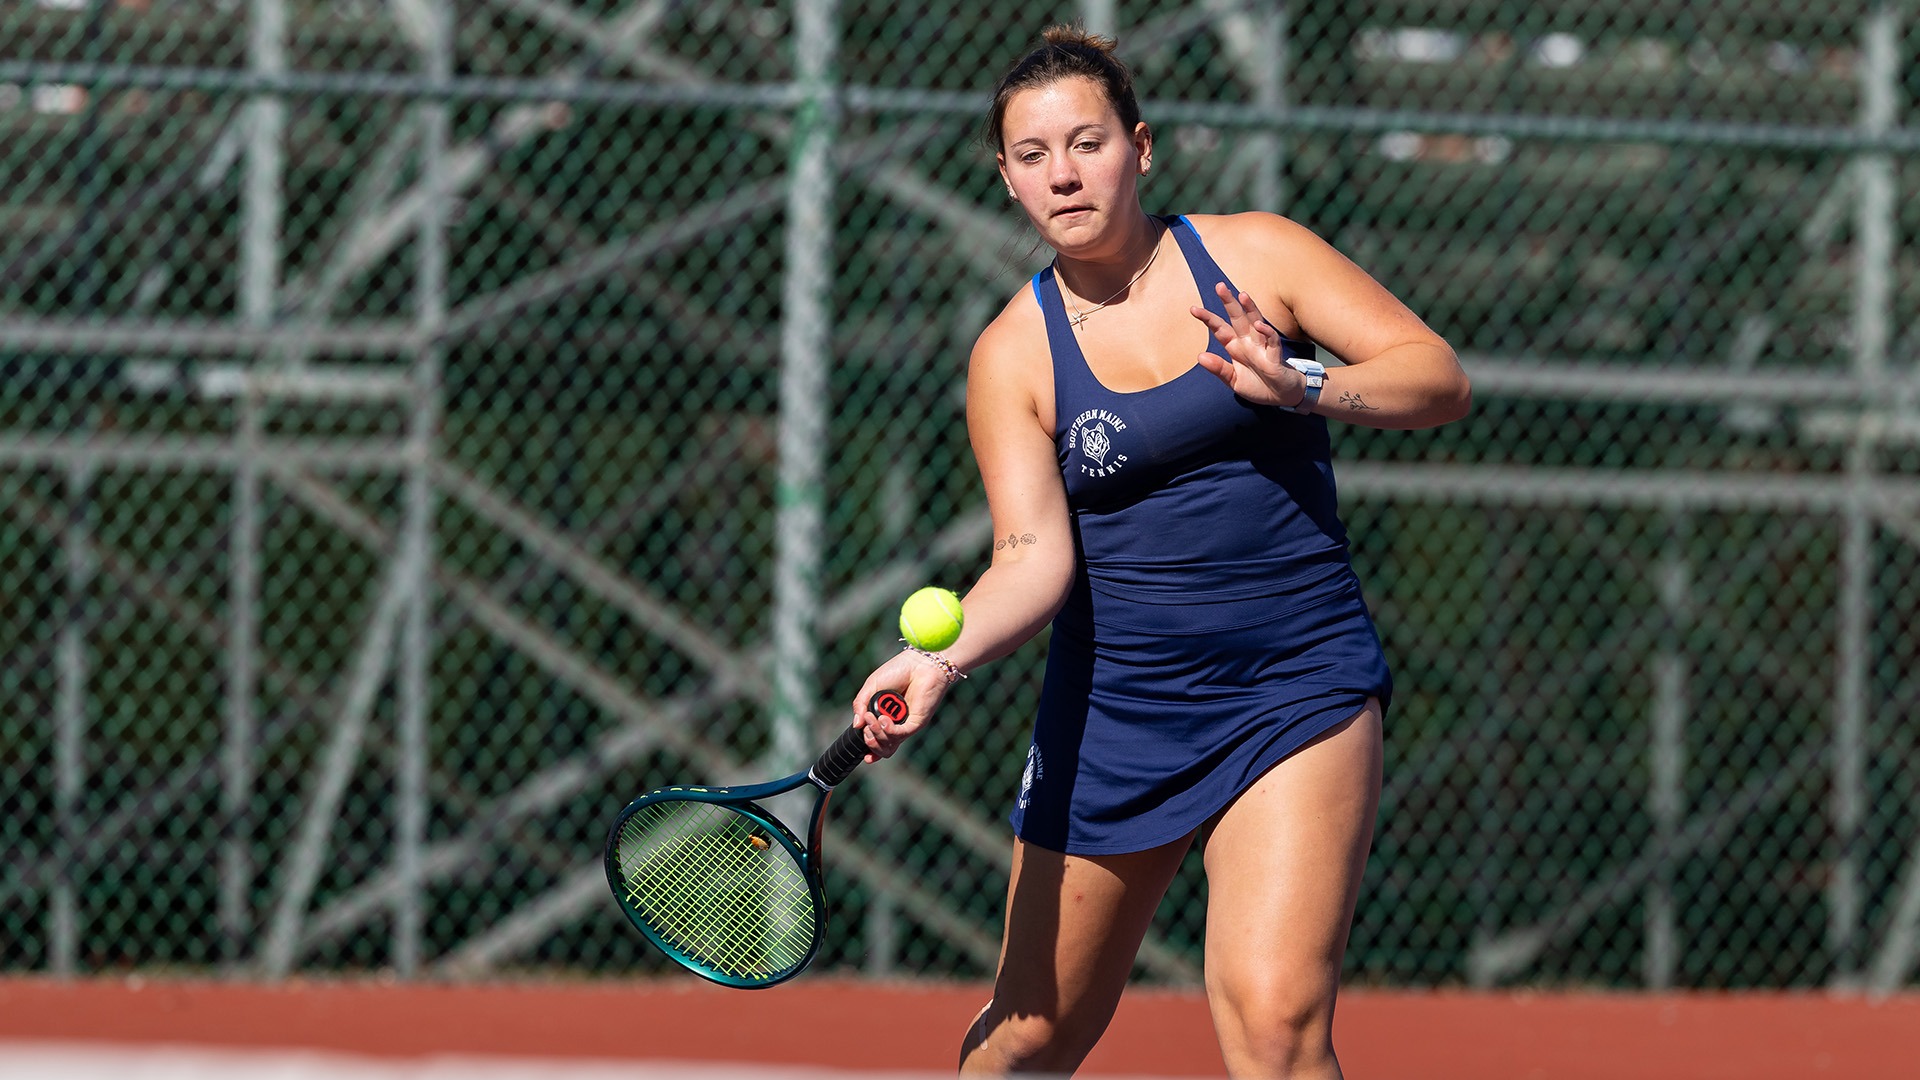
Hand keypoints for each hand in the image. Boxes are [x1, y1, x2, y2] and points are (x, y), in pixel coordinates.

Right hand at [848, 649, 952, 760]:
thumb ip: (861, 705)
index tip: (863, 751)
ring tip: (873, 718)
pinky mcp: (916, 722)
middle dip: (870, 740)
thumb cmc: (897, 671)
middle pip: (882, 748)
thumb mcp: (872, 686)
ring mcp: (906, 725)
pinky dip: (889, 730)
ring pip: (889, 744)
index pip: (877, 741)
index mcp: (884, 718)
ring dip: (877, 734)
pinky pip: (901, 735)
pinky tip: (883, 719)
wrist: (920, 663)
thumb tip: (856, 725)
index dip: (870, 749)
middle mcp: (896, 725)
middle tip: (867, 723)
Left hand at [1190, 282, 1303, 407]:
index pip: (1220, 329)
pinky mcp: (1275, 356)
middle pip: (1237, 318)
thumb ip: (1219, 369)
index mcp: (1236, 347)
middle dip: (1229, 303)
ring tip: (1242, 295)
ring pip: (1256, 323)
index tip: (1193, 308)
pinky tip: (1259, 325)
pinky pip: (1271, 341)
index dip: (1208, 319)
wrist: (1282, 397)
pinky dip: (1266, 333)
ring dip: (1250, 309)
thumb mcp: (1234, 381)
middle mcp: (1248, 343)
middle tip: (1219, 286)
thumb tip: (1200, 356)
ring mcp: (1262, 347)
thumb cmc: (1258, 386)